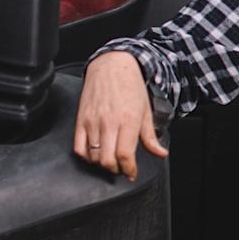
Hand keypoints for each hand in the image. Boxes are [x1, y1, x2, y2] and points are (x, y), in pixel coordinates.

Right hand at [73, 50, 168, 180]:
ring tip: (109, 160)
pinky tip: (94, 154)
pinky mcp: (80, 119)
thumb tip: (160, 153)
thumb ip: (151, 136)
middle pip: (107, 160)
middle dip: (116, 169)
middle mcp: (109, 123)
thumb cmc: (131, 86)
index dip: (129, 170)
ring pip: (93, 156)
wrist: (112, 66)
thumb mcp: (146, 111)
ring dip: (101, 164)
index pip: (125, 155)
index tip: (131, 173)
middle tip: (121, 168)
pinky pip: (78, 147)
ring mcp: (93, 121)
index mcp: (128, 121)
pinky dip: (85, 156)